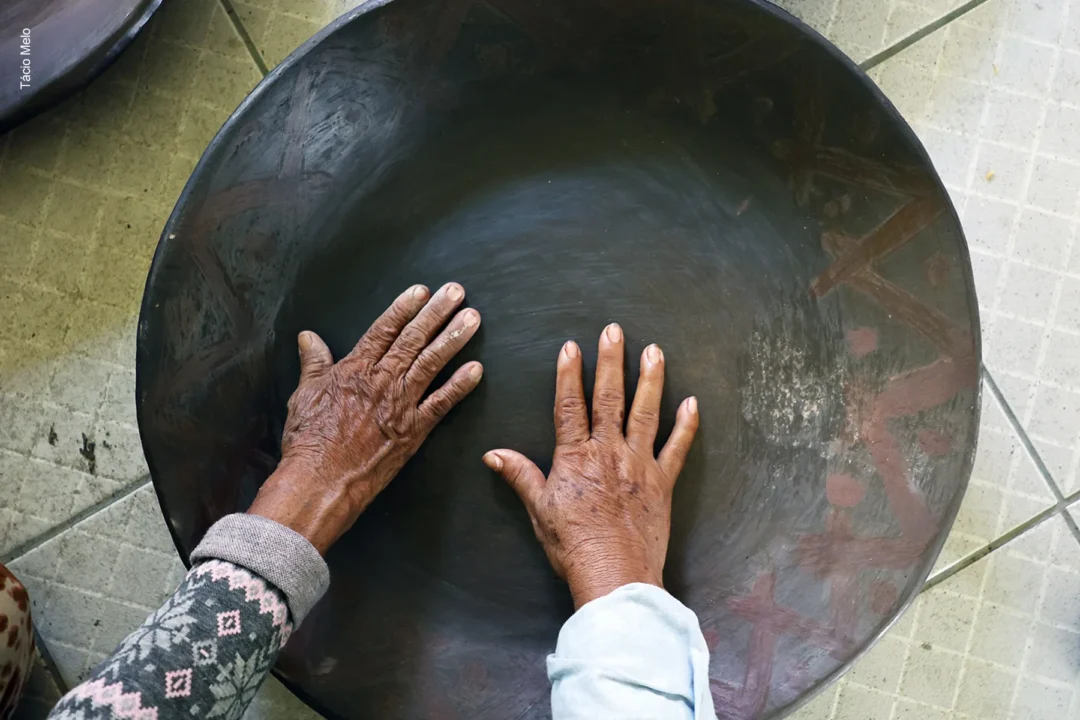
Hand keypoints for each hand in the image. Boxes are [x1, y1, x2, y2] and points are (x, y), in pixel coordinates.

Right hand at [249, 283, 482, 554]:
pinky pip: (442, 403)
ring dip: (453, 338)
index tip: (421, 290)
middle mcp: (381, 380)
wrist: (321, 480)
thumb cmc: (309, 440)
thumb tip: (308, 337)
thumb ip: (313, 363)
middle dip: (437, 312)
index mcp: (355, 369)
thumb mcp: (304, 393)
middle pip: (413, 338)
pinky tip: (476, 369)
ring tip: (473, 318)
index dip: (404, 307)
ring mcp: (400, 404)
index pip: (384, 329)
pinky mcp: (413, 430)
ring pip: (431, 363)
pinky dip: (460, 386)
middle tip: (457, 291)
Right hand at [484, 323, 697, 608]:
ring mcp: (638, 465)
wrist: (613, 574)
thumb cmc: (573, 546)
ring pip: (646, 412)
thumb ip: (520, 475)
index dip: (569, 373)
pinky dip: (686, 425)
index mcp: (575, 457)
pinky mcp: (662, 483)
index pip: (570, 405)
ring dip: (651, 379)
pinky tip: (692, 402)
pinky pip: (677, 448)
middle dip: (611, 361)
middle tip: (615, 331)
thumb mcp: (538, 509)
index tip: (571, 347)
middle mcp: (608, 452)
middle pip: (609, 397)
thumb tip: (493, 454)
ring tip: (654, 351)